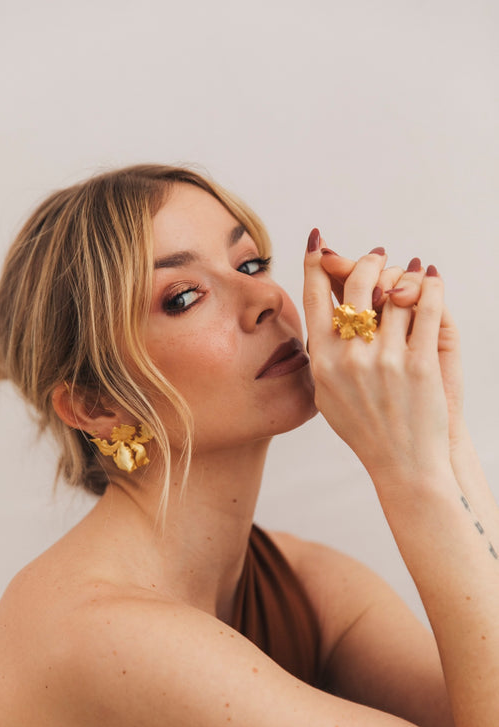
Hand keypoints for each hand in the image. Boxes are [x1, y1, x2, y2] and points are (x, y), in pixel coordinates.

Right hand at [303, 231, 450, 482]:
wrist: (402, 464)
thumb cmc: (363, 428)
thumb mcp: (326, 394)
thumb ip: (321, 353)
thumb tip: (323, 310)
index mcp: (322, 361)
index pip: (315, 295)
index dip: (316, 261)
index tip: (319, 241)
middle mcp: (349, 357)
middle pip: (357, 283)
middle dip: (368, 260)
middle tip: (379, 254)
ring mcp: (386, 360)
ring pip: (395, 292)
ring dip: (403, 273)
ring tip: (409, 269)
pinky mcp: (421, 364)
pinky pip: (427, 309)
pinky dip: (431, 288)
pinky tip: (431, 280)